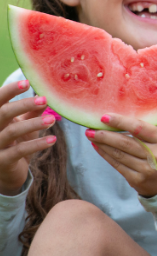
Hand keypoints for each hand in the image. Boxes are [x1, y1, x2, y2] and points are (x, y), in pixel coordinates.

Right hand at [0, 80, 56, 195]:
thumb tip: (45, 96)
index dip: (10, 90)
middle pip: (2, 113)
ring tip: (53, 119)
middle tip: (44, 99)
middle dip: (23, 105)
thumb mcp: (24, 125)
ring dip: (34, 124)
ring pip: (12, 132)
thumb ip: (32, 111)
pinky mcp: (1, 162)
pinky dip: (37, 144)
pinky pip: (19, 151)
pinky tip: (52, 140)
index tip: (27, 82)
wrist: (9, 173)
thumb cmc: (16, 143)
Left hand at [87, 113, 156, 197]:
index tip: (104, 117)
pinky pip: (117, 165)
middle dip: (105, 135)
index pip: (138, 128)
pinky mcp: (137, 180)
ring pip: (119, 154)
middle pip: (126, 142)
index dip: (120, 122)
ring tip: (91, 136)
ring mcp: (146, 169)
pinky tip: (98, 147)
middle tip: (90, 129)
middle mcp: (156, 155)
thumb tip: (115, 121)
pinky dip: (106, 155)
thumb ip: (143, 132)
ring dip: (102, 144)